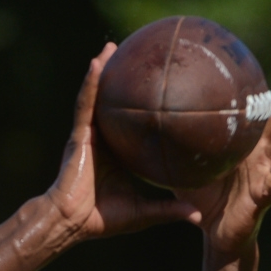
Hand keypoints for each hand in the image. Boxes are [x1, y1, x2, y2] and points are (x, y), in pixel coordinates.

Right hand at [46, 43, 199, 241]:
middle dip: (120, 80)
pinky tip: (97, 63)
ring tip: (111, 47)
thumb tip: (198, 216)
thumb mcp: (143, 212)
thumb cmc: (102, 219)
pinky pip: (86, 104)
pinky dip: (90, 83)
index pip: (129, 125)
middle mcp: (101, 140)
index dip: (139, 107)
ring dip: (102, 71)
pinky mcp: (78, 135)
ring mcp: (88, 135)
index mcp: (116, 154)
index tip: (156, 90)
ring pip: (96, 97)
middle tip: (135, 56)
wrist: (72, 223)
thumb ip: (168, 210)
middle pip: (112, 104)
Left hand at [180, 69, 270, 258]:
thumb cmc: (201, 198)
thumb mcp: (183, 171)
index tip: (262, 63)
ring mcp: (265, 173)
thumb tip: (145, 128)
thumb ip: (172, 151)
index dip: (258, 90)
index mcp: (242, 145)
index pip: (253, 112)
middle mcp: (259, 154)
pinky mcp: (263, 196)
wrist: (214, 233)